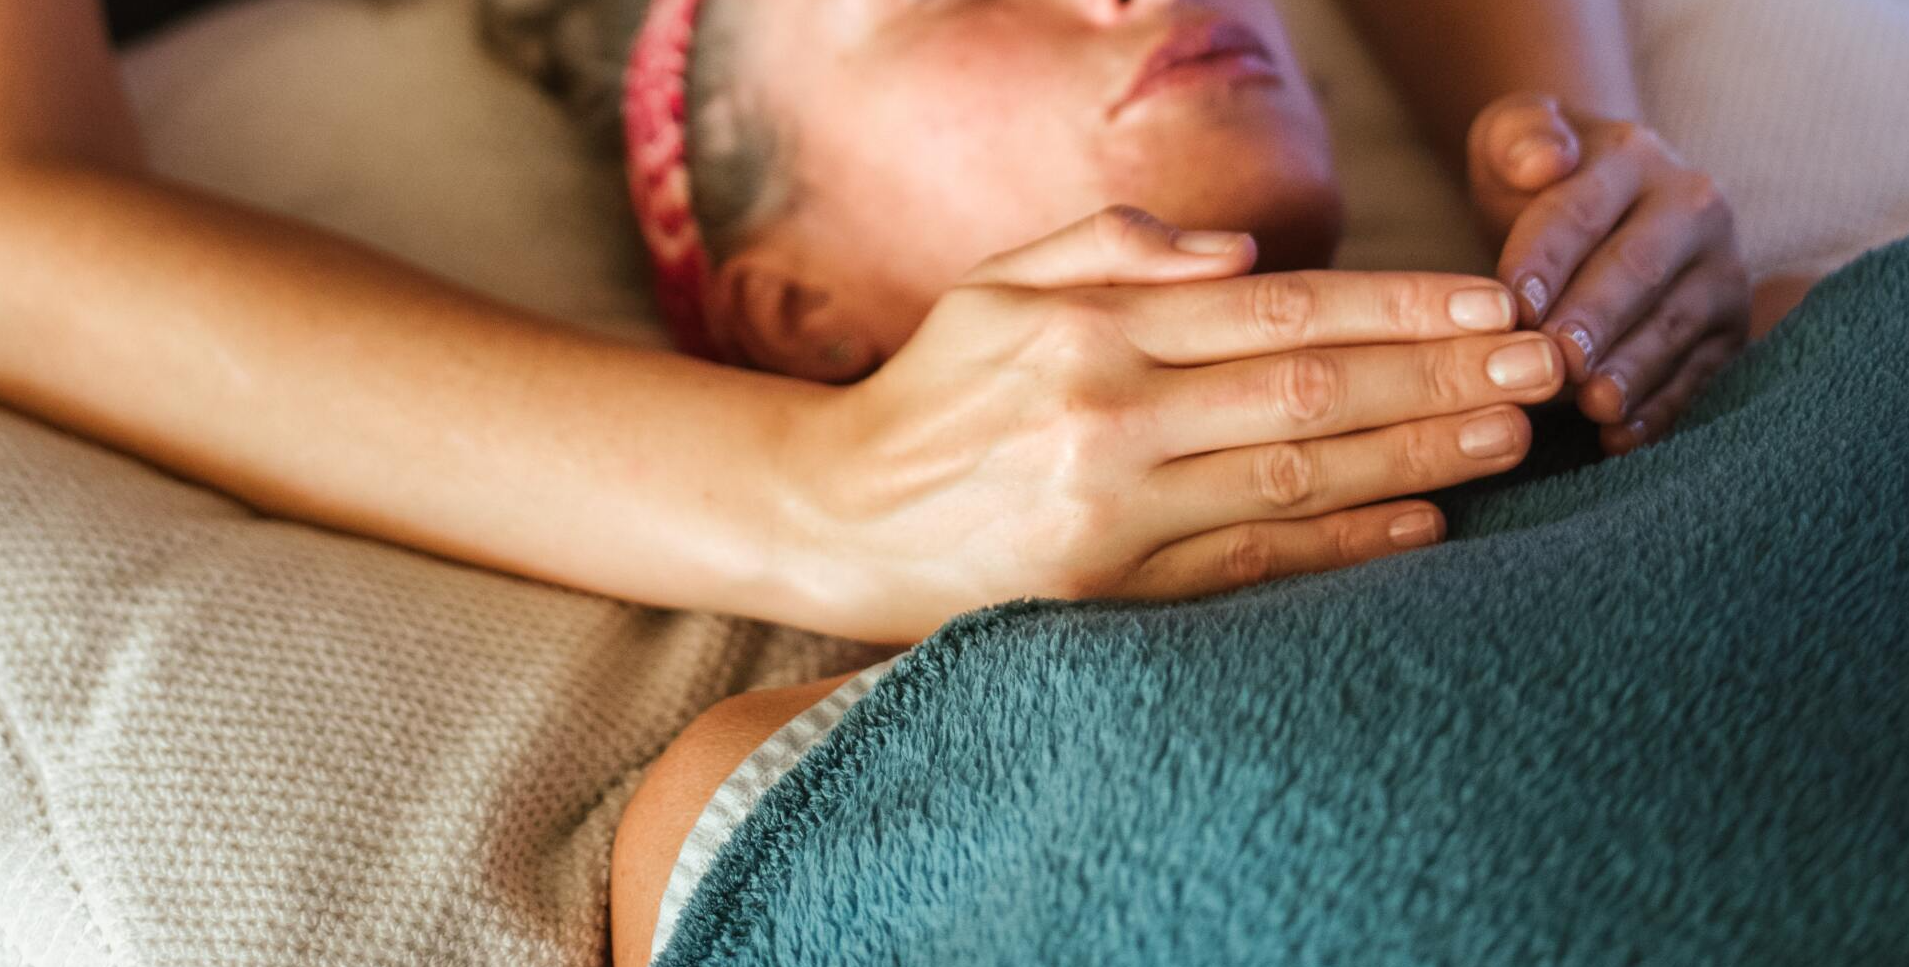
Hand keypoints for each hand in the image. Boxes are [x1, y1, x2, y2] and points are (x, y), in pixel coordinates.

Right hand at [778, 207, 1563, 642]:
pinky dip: (1338, 546)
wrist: (838, 517)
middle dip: (1439, 377)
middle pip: (1309, 389)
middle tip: (1547, 365)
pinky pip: (1248, 567)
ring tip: (1512, 438)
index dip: (1396, 308)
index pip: (1279, 309)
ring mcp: (1113, 513)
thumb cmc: (930, 391)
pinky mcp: (1109, 592)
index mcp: (1091, 330)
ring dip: (1416, 456)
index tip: (1489, 305)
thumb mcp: (996, 285)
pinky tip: (1420, 527)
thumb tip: (1240, 252)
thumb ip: (1111, 245)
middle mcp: (1109, 417)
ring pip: (1295, 476)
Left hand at [1469, 93, 1751, 454]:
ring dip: (1635, 370)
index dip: (1546, 260)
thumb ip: (1520, 138)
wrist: (1594, 191)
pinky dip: (1664, 407)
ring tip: (1594, 407)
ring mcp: (1718, 268)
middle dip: (1596, 320)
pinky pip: (1702, 371)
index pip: (1580, 212)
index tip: (1515, 306)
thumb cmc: (1535, 174)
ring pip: (1675, 323)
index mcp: (1631, 157)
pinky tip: (1624, 438)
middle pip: (1637, 270)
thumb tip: (1545, 159)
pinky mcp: (1728, 325)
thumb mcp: (1514, 136)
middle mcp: (1691, 208)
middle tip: (1556, 363)